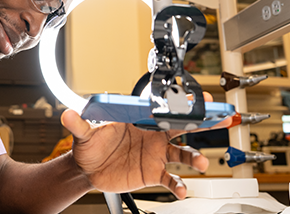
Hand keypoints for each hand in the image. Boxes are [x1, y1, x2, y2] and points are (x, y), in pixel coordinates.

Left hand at [61, 94, 230, 198]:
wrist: (87, 169)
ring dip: (194, 157)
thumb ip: (79, 123)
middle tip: (222, 118)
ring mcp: (154, 154)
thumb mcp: (84, 133)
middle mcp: (152, 135)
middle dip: (203, 121)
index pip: (163, 109)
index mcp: (140, 120)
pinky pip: (170, 179)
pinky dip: (178, 185)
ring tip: (201, 162)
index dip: (180, 103)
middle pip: (182, 126)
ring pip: (181, 153)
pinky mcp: (152, 173)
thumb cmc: (89, 144)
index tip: (197, 98)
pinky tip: (182, 190)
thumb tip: (67, 114)